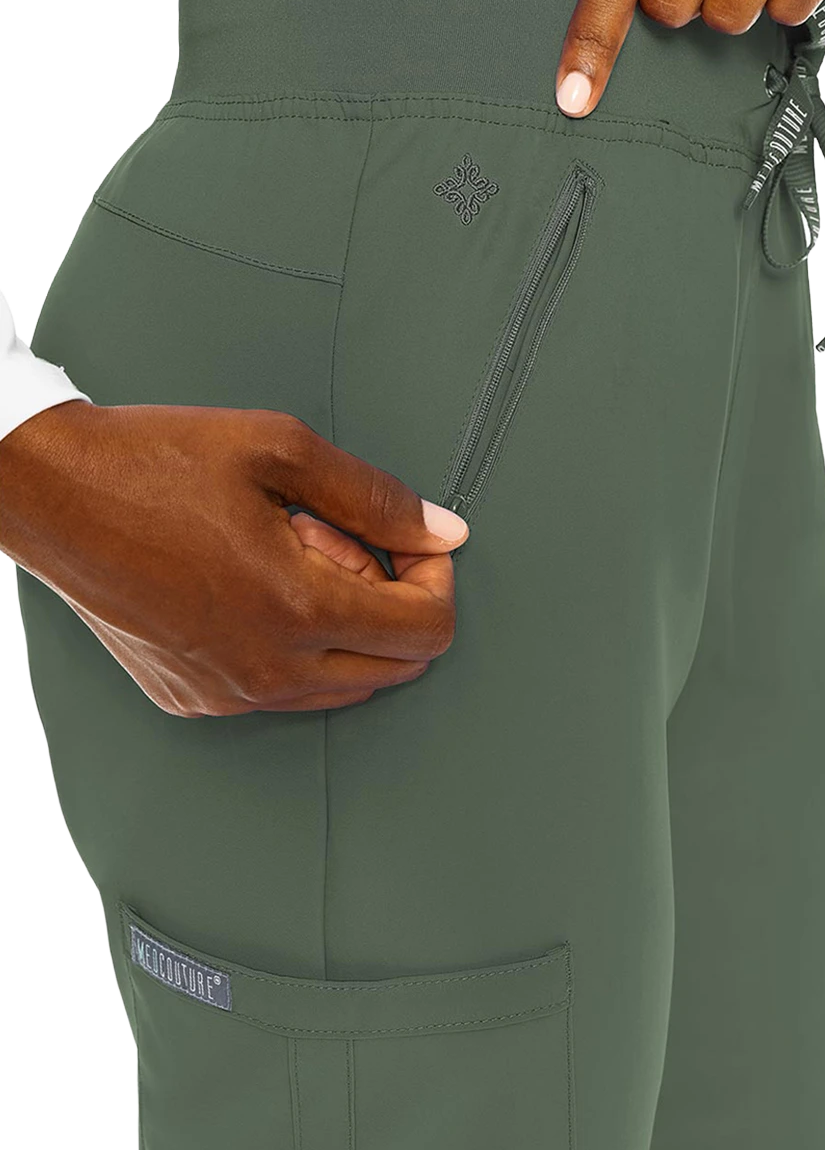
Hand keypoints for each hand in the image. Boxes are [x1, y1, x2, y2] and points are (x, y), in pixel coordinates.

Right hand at [0, 400, 468, 716]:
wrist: (54, 494)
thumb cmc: (157, 462)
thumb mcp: (281, 449)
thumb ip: (376, 497)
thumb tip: (446, 531)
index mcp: (297, 607)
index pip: (428, 629)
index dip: (435, 576)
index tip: (407, 539)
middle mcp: (267, 669)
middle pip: (397, 666)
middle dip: (392, 600)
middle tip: (339, 539)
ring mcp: (229, 694)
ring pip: (344, 685)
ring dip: (345, 624)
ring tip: (291, 554)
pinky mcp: (196, 700)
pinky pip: (285, 692)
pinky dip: (297, 645)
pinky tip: (254, 584)